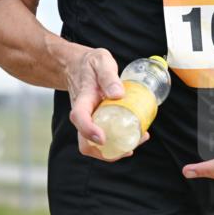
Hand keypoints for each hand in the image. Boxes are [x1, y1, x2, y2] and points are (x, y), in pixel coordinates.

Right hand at [66, 47, 145, 161]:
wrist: (75, 67)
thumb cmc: (90, 64)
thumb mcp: (101, 61)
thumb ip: (108, 76)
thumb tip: (118, 94)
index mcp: (82, 99)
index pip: (79, 117)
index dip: (88, 130)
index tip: (102, 138)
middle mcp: (83, 114)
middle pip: (84, 142)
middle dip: (104, 152)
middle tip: (129, 148)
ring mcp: (88, 121)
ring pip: (94, 145)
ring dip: (114, 151)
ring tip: (137, 140)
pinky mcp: (96, 122)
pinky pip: (104, 139)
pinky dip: (118, 143)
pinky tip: (134, 135)